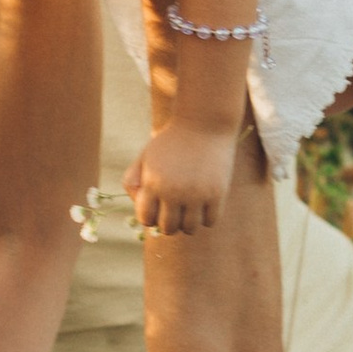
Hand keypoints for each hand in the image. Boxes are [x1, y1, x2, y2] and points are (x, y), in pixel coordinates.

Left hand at [124, 114, 237, 235]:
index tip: (157, 207)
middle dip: (169, 223)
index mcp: (152, 183)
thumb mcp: (146, 156)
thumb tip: (141, 209)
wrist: (204, 122)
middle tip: (174, 210)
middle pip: (168, 228)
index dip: (150, 217)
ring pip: (190, 229)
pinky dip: (206, 218)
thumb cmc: (171, 141)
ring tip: (189, 208)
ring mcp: (196, 194)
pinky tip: (203, 204)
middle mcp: (173, 191)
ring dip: (188, 223)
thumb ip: (135, 181)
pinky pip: (210, 222)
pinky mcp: (217, 194)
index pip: (146, 219)